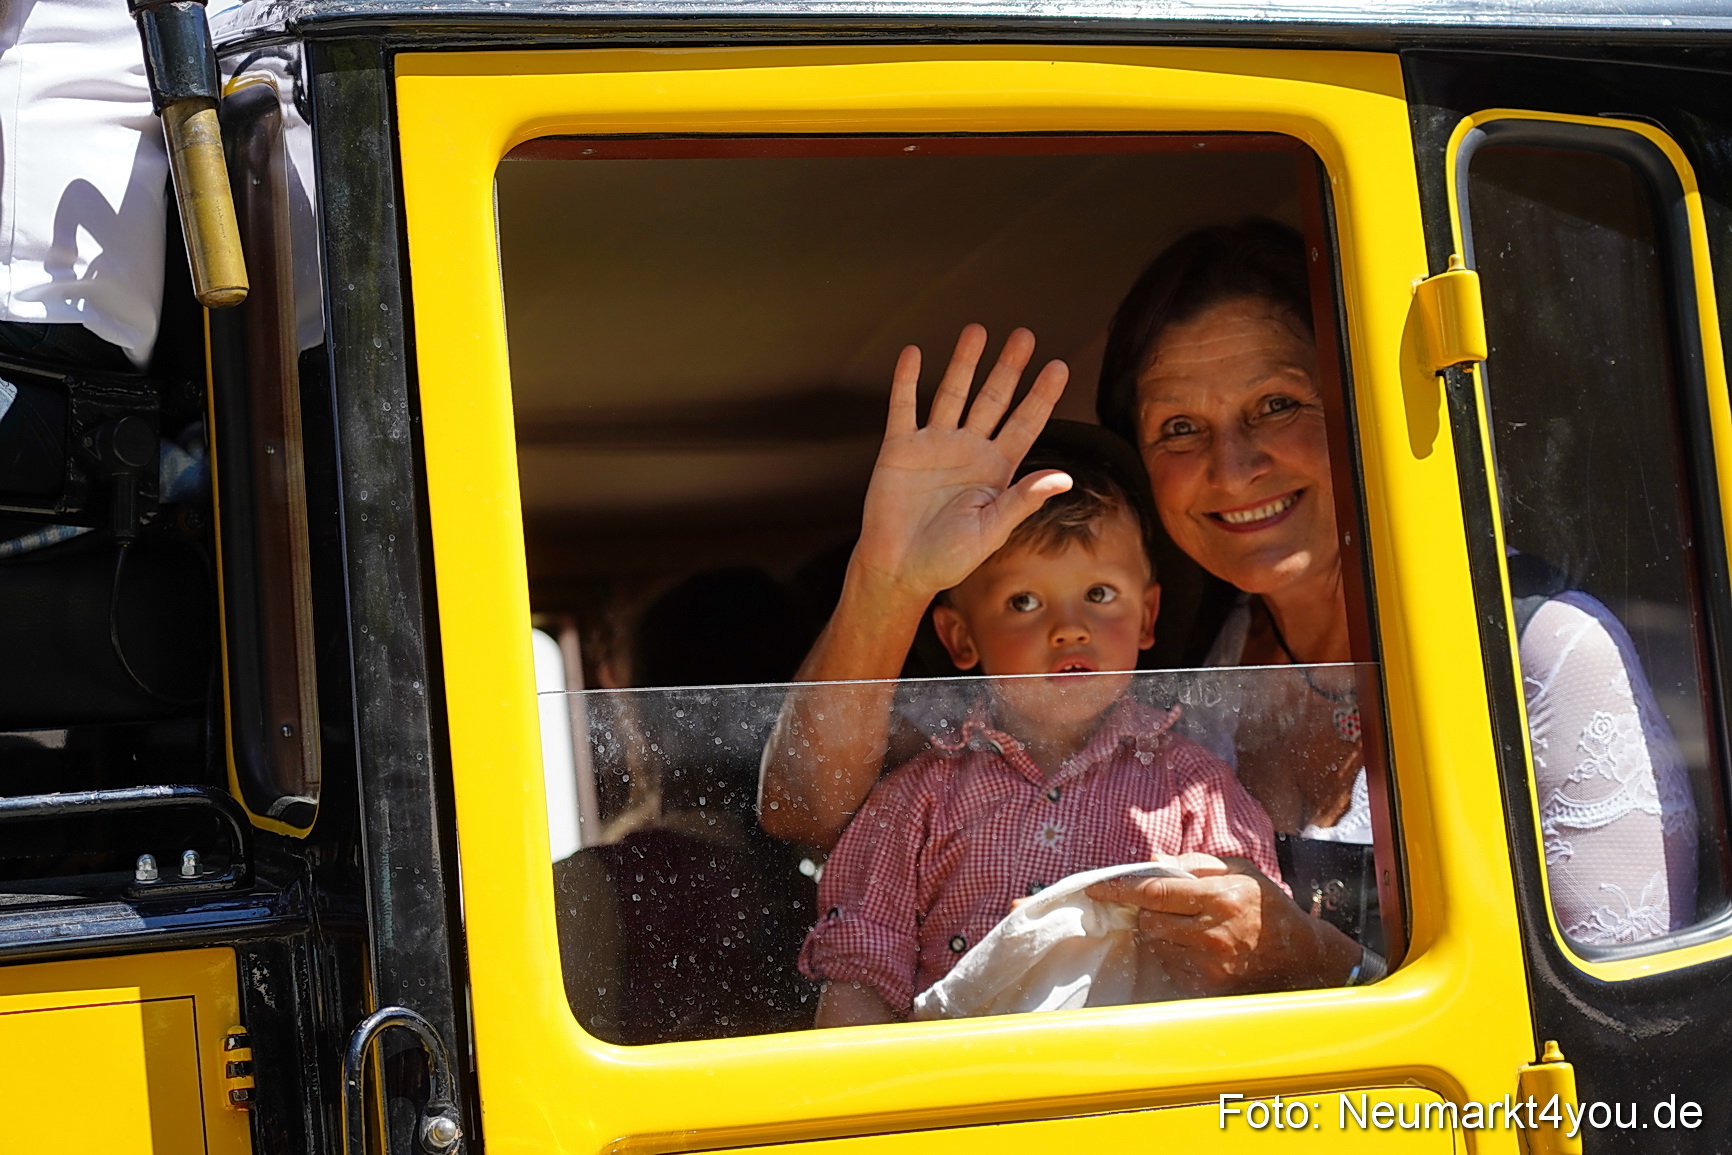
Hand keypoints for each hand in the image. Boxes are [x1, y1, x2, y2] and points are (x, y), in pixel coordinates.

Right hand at [851, 325, 1070, 601]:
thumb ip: (1023, 500)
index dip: (1041, 395)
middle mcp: (969, 450)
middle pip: (993, 399)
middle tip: (1025, 335)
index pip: (1025, 423)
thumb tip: (1064, 477)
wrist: (899, 569)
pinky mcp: (900, 448)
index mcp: (997, 470)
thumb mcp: (992, 531)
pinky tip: (913, 354)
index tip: (1059, 366)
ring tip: (977, 330)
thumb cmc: (948, 559)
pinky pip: (903, 407)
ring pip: (952, 394)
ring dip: (963, 363)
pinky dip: (906, 381)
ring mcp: (934, 445)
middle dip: (1009, 368)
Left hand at [1087, 855, 1358, 995]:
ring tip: (1186, 927)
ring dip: (1160, 935)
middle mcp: (1211, 933)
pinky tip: (1197, 948)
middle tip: (1161, 907)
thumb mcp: (1238, 871)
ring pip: (1157, 947)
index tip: (1095, 888)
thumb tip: (1152, 861)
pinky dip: (1173, 955)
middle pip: (1149, 923)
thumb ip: (1194, 863)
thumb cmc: (1265, 906)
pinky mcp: (1208, 987)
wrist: (1300, 955)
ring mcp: (1209, 965)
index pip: (1155, 892)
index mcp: (1218, 898)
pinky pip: (1171, 967)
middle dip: (1146, 913)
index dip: (1120, 890)